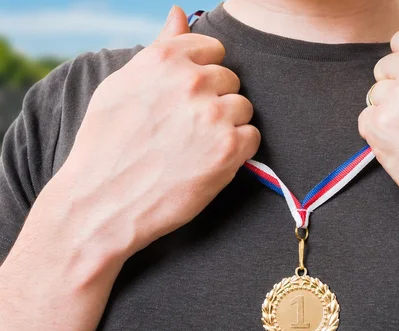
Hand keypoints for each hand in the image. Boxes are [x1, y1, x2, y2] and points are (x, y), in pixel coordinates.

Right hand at [54, 6, 259, 254]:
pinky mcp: (229, 148)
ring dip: (228, 126)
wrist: (103, 201)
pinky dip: (237, 150)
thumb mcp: (122, 85)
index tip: (190, 98)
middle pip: (231, 80)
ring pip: (243, 108)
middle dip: (215, 101)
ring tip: (196, 146)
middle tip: (188, 129)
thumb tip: (179, 14)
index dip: (204, 75)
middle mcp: (193, 81)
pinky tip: (208, 161)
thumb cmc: (107, 144)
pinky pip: (252, 137)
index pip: (214, 49)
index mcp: (166, 59)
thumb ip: (159, 47)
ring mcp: (214, 114)